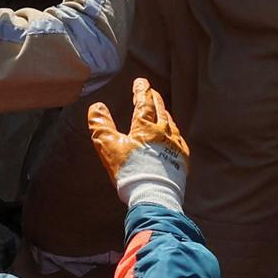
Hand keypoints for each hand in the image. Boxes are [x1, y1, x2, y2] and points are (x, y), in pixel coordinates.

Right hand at [89, 78, 189, 210]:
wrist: (154, 196)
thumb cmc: (130, 171)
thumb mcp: (109, 147)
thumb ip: (101, 125)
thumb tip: (96, 107)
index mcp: (145, 127)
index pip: (144, 102)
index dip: (141, 90)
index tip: (141, 81)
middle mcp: (163, 132)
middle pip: (160, 109)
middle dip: (154, 99)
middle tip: (150, 92)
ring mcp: (174, 146)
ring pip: (170, 124)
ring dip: (164, 114)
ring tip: (161, 111)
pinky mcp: (181, 161)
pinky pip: (178, 140)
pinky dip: (173, 133)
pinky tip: (172, 137)